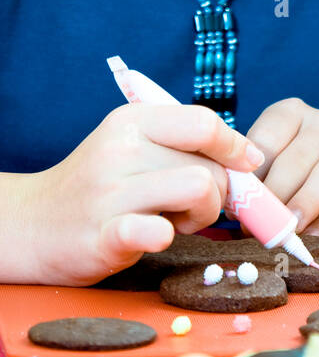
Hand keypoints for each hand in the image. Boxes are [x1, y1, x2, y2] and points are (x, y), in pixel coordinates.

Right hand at [27, 105, 265, 285]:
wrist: (32, 224)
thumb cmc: (100, 186)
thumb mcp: (134, 146)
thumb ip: (184, 145)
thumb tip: (248, 159)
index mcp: (132, 120)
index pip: (204, 121)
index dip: (235, 146)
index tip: (246, 165)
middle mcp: (120, 149)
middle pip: (210, 166)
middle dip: (216, 193)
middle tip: (187, 209)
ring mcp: (109, 193)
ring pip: (200, 190)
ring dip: (200, 216)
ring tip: (173, 222)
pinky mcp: (102, 235)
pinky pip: (155, 229)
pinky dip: (166, 236)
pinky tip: (158, 236)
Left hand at [245, 99, 318, 238]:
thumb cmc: (296, 182)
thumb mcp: (270, 172)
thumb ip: (252, 182)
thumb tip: (232, 205)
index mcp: (293, 113)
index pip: (266, 140)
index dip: (250, 177)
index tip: (236, 206)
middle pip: (297, 159)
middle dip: (274, 197)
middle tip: (257, 226)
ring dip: (304, 206)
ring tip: (287, 231)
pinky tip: (312, 240)